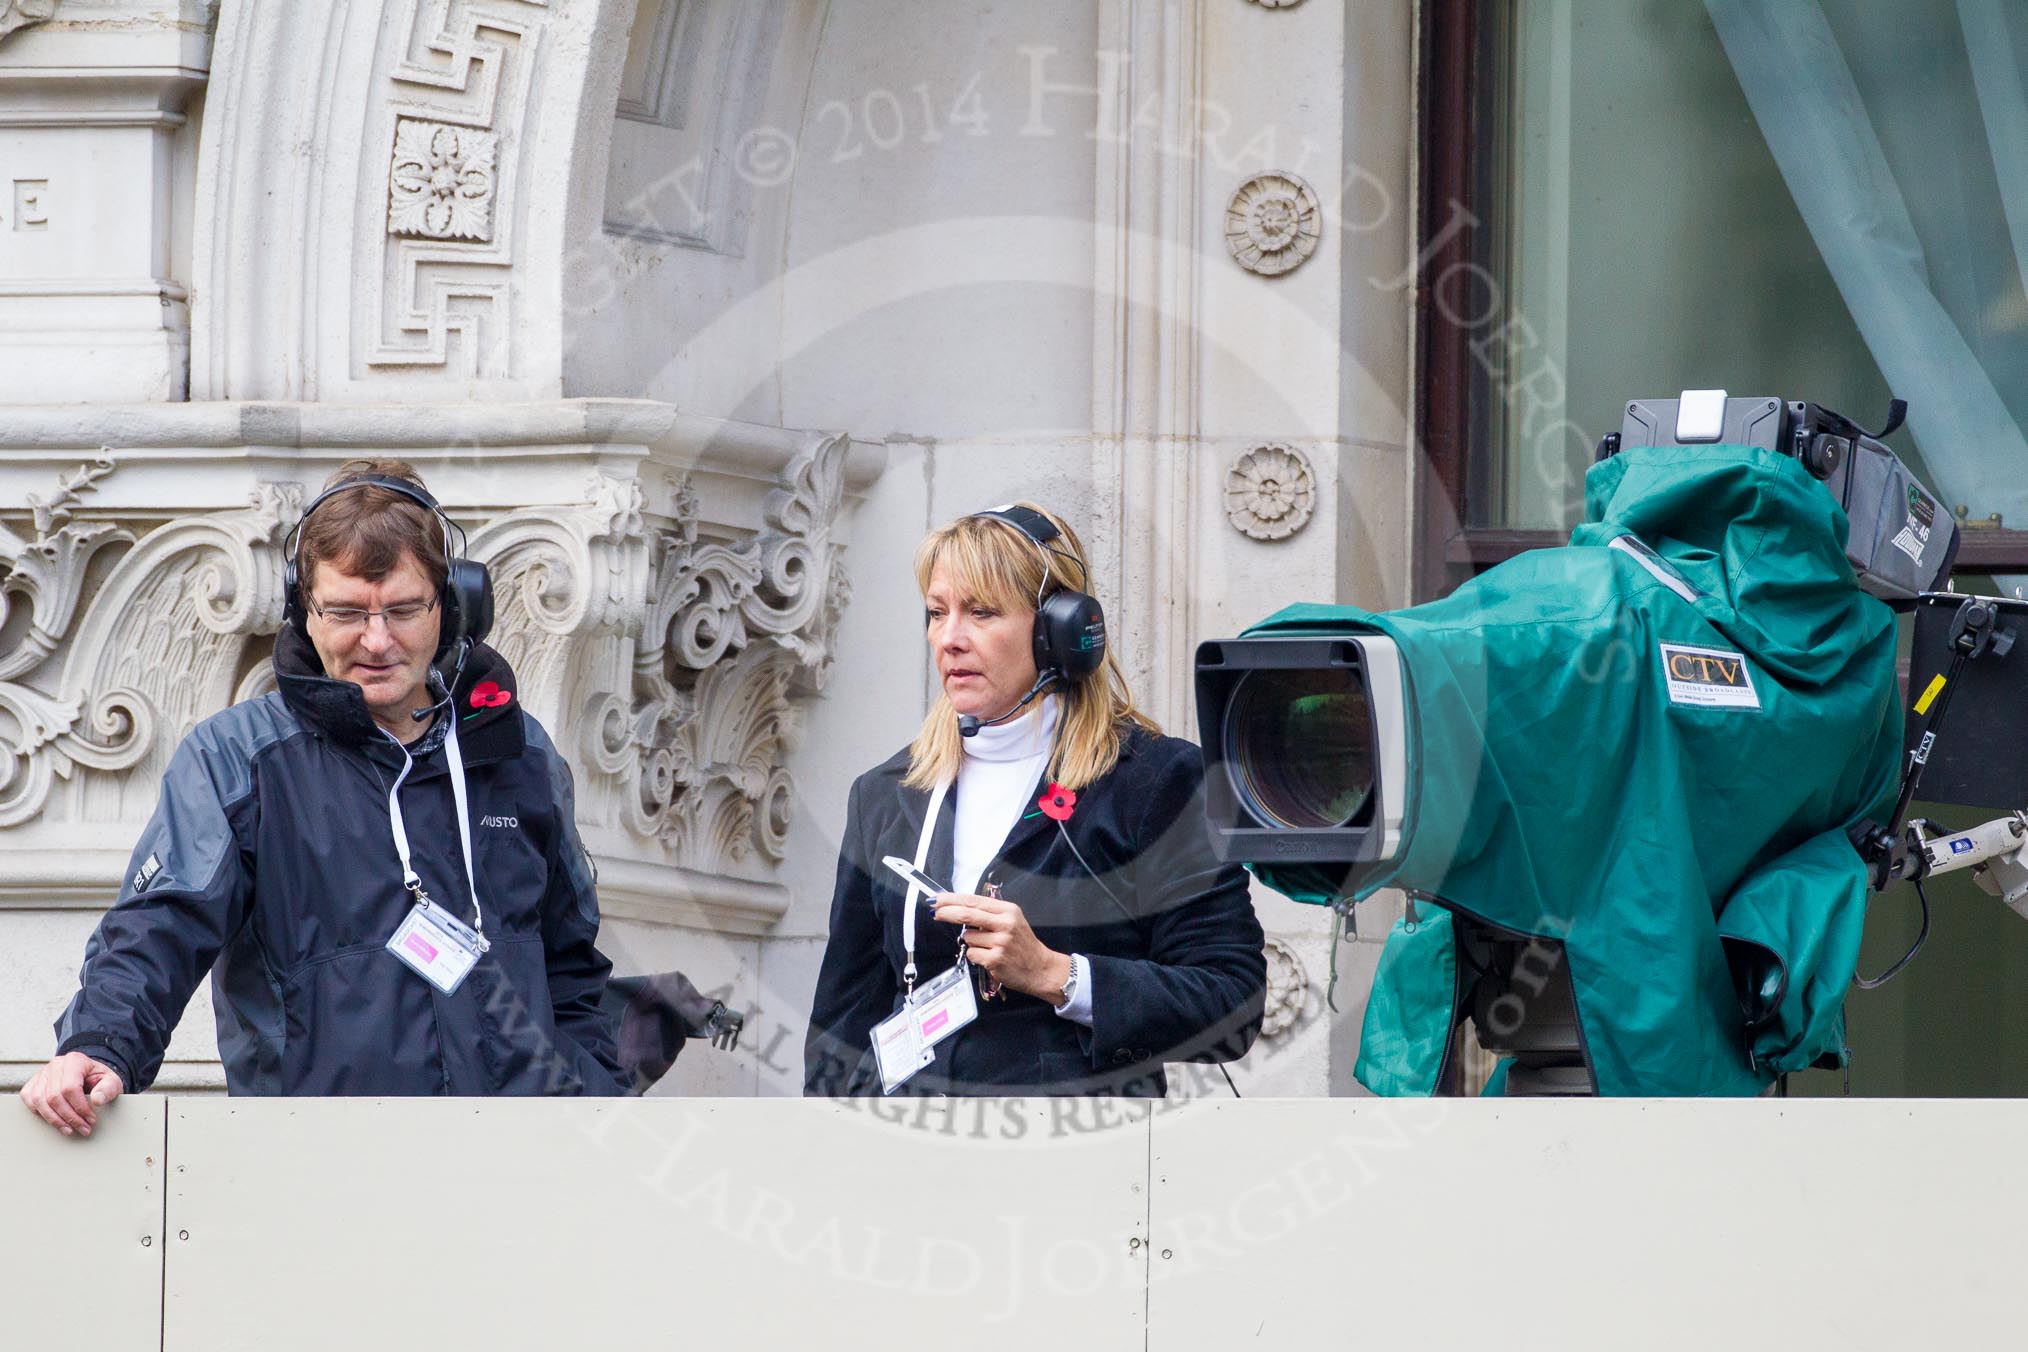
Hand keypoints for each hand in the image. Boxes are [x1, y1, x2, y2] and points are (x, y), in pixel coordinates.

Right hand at [20, 1052, 123, 1137]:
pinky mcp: (33, 1083)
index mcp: (75, 1060)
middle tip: (83, 1129)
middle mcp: (55, 1065)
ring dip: (55, 1120)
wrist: (88, 1075)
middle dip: (69, 1117)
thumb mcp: (112, 1081)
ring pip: (40, 1101)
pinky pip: (30, 1101)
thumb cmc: (99, 1079)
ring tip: (70, 1130)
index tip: (91, 1120)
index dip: (80, 1107)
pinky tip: (55, 1121)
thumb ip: (108, 1089)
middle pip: (54, 1097)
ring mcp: (42, 1074)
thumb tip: (97, 1100)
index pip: (70, 1088)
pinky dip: (40, 1113)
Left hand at [933, 892, 1072, 1002]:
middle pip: (967, 914)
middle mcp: (1005, 924)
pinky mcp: (995, 959)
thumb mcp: (1012, 920)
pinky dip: (975, 956)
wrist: (1040, 968)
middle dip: (946, 912)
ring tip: (988, 946)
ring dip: (971, 942)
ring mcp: (1000, 942)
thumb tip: (958, 907)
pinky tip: (989, 957)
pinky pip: (972, 954)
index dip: (952, 899)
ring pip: (968, 938)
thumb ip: (989, 913)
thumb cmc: (1023, 944)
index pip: (974, 901)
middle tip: (934, 912)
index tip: (938, 899)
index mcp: (1008, 910)